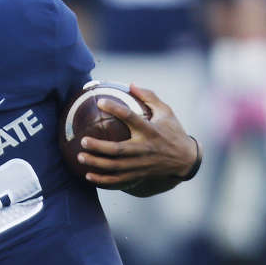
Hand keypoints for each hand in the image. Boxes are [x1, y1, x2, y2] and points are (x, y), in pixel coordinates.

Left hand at [75, 84, 199, 189]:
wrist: (185, 159)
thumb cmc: (173, 131)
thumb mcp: (166, 112)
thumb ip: (149, 97)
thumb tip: (131, 84)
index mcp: (150, 130)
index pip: (131, 118)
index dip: (115, 109)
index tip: (100, 102)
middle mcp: (144, 148)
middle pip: (117, 149)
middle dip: (99, 146)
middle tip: (83, 140)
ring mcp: (140, 164)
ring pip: (114, 166)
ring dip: (96, 163)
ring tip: (80, 156)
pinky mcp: (138, 175)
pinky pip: (118, 180)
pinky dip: (103, 180)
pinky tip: (88, 176)